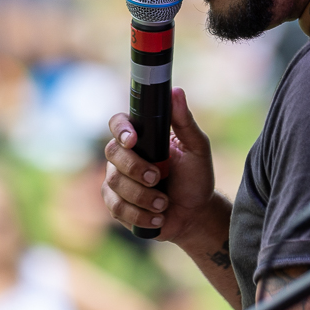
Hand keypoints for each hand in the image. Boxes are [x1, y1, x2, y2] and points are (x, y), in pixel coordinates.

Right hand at [103, 87, 215, 243]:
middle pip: (112, 153)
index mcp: (143, 137)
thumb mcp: (197, 148)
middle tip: (158, 178)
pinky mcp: (116, 204)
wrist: (195, 214)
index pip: (118, 123)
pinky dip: (139, 215)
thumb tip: (176, 92)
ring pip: (114, 183)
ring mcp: (117, 180)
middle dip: (136, 169)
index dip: (121, 129)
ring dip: (142, 196)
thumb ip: (185, 122)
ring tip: (164, 204)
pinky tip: (157, 218)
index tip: (133, 140)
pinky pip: (115, 207)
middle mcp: (125, 155)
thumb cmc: (196, 178)